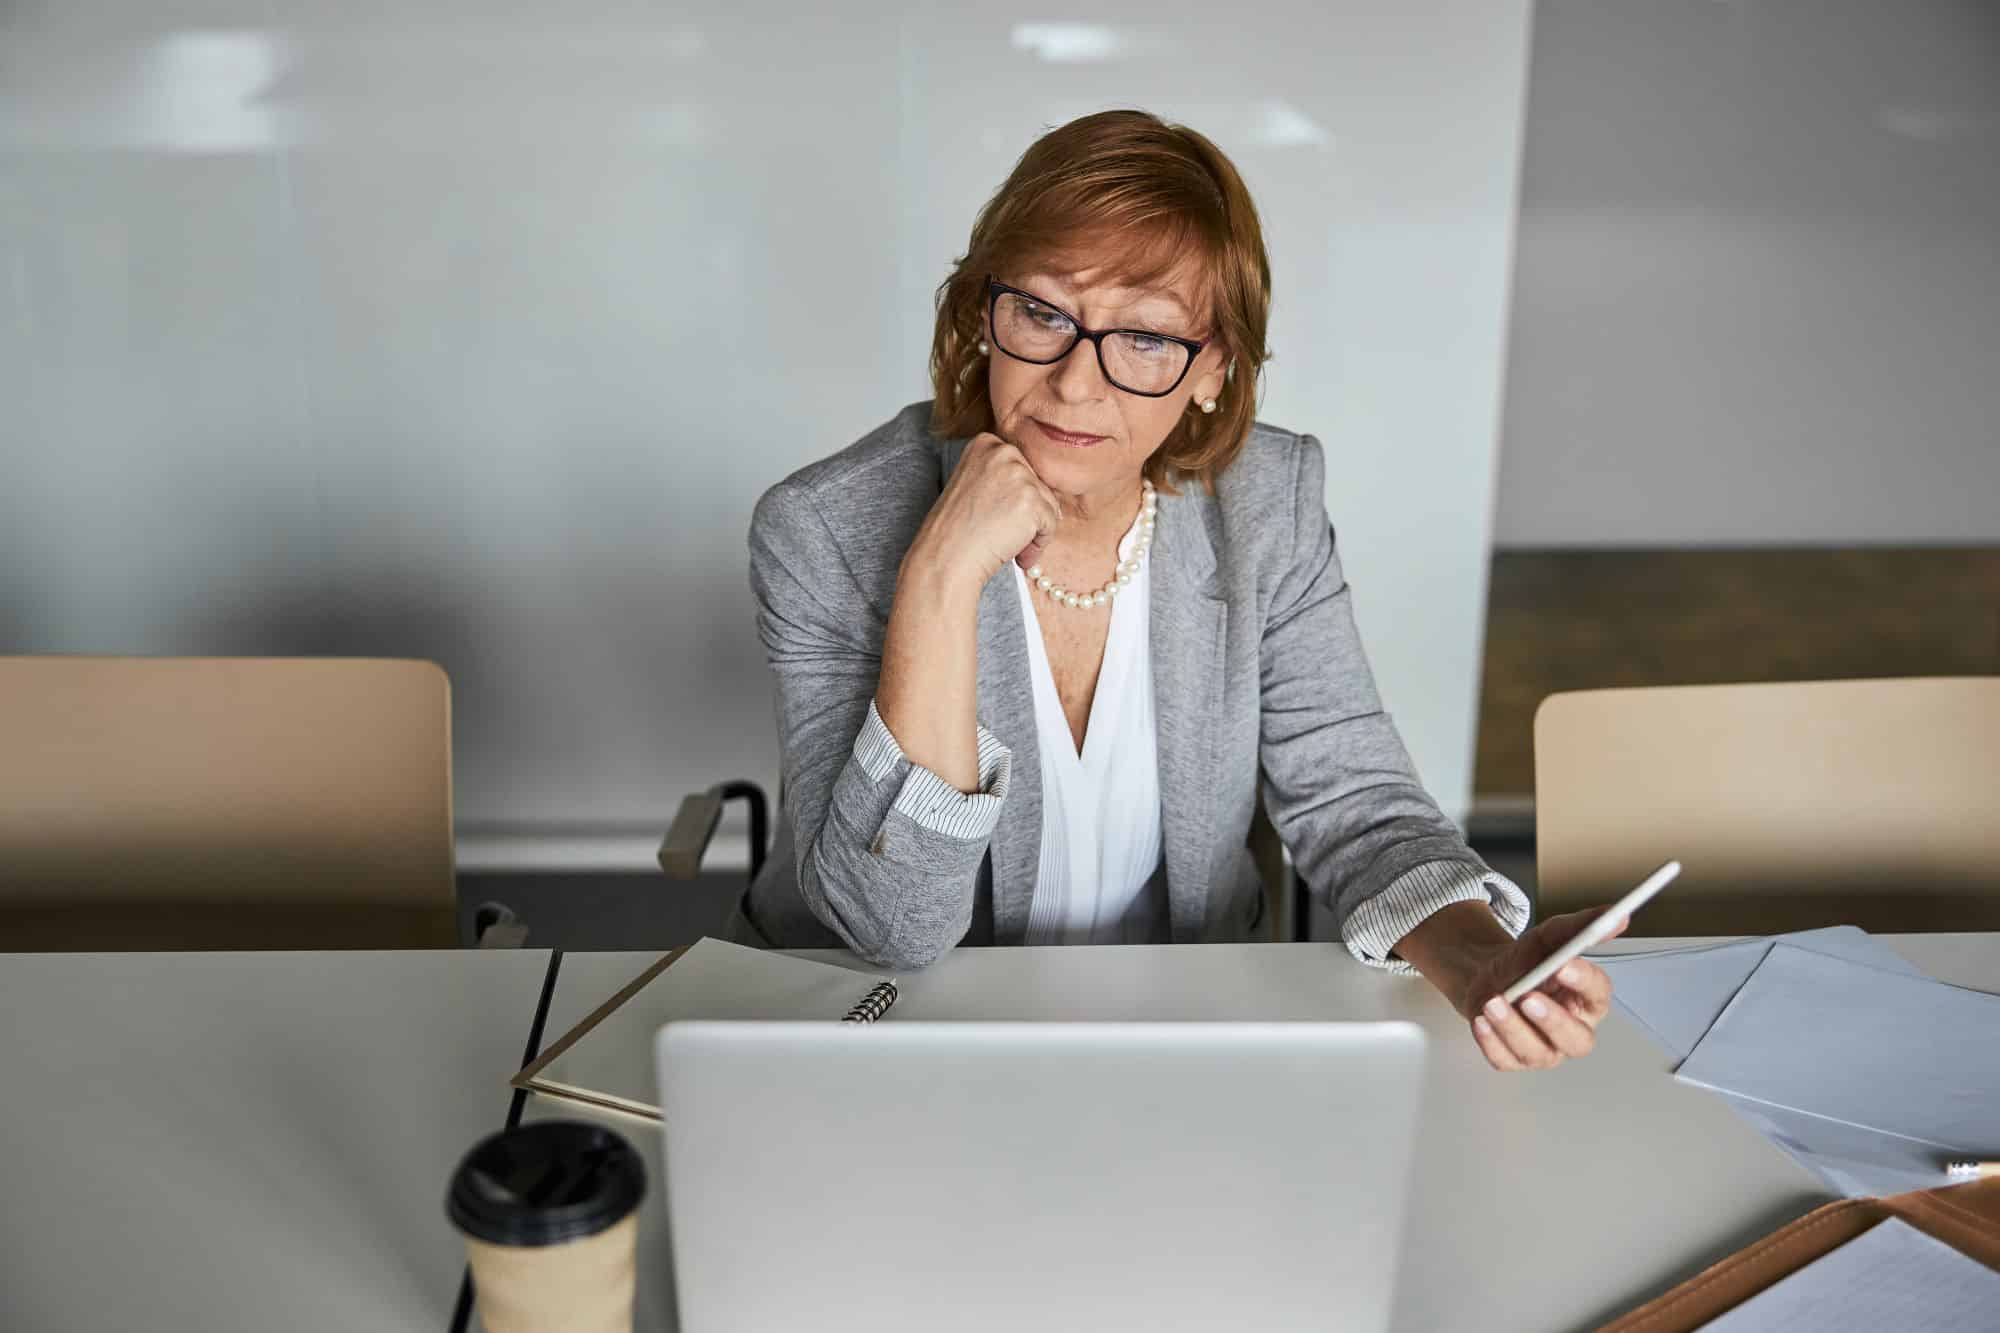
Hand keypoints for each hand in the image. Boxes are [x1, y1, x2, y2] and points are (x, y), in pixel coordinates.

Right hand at [905, 432, 1060, 592]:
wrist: (945, 558)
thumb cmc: (955, 530)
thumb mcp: (974, 485)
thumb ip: (1003, 477)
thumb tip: (1041, 488)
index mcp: (986, 443)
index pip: (1023, 468)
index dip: (1013, 498)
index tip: (995, 514)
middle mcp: (1004, 452)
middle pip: (1038, 484)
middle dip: (1027, 513)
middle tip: (1001, 531)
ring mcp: (1019, 475)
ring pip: (1048, 505)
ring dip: (1032, 531)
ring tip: (1007, 544)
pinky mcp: (1032, 502)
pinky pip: (1051, 525)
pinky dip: (1037, 545)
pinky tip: (1016, 554)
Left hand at [1454, 909, 1625, 1071]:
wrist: (1484, 974)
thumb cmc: (1525, 962)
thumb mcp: (1549, 937)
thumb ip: (1580, 928)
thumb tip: (1616, 916)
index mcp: (1587, 1000)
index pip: (1597, 994)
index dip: (1584, 981)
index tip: (1563, 965)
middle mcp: (1571, 1029)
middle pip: (1576, 1039)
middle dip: (1553, 1021)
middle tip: (1529, 998)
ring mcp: (1544, 1049)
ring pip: (1538, 1052)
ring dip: (1512, 1027)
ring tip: (1493, 1002)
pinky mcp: (1515, 1059)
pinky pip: (1505, 1060)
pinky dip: (1491, 1042)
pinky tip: (1481, 1021)